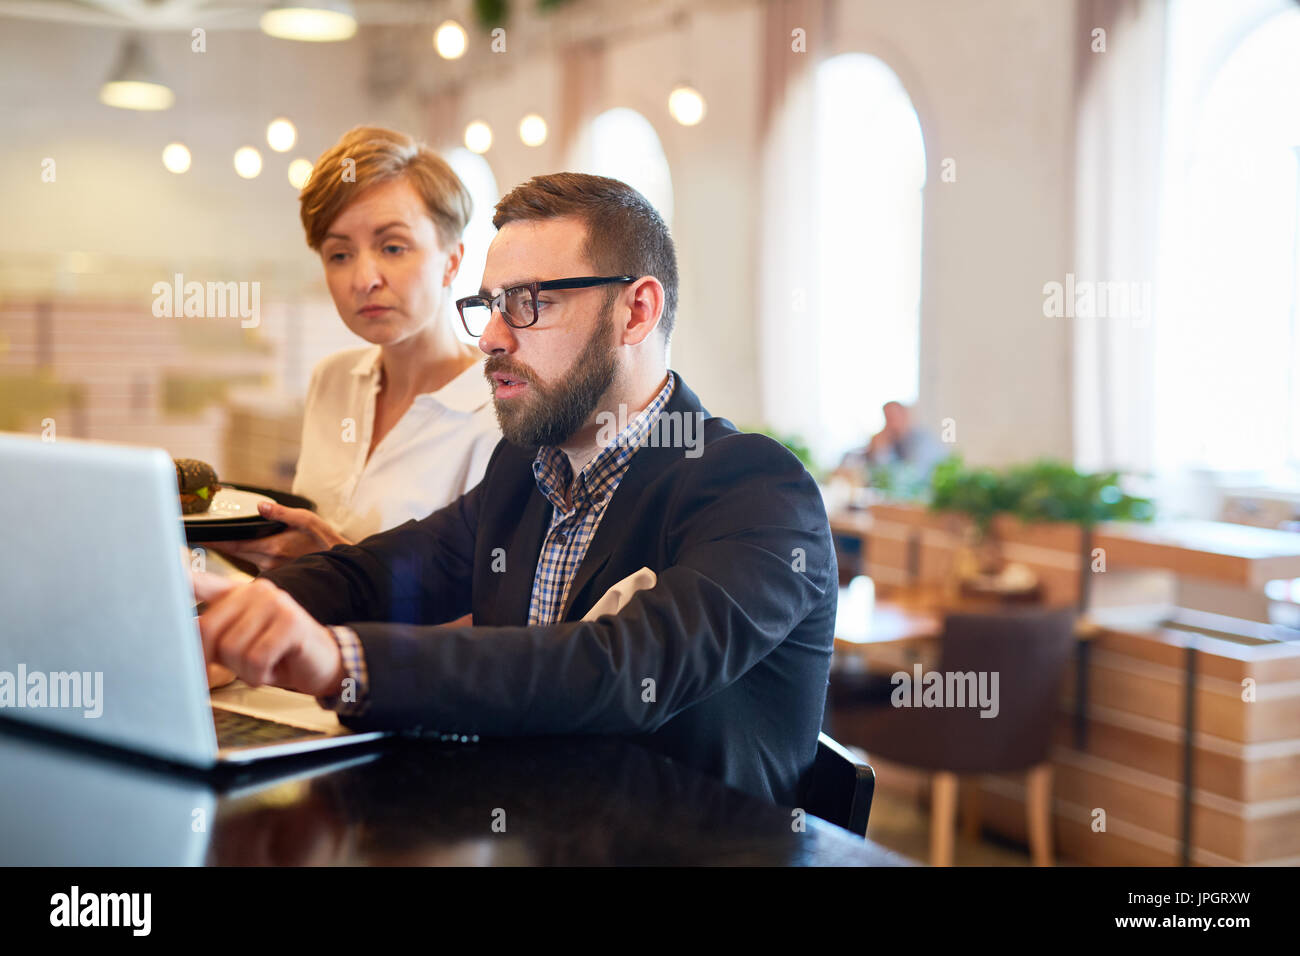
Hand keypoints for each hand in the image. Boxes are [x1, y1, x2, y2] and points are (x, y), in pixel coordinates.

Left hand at [191, 569, 347, 698]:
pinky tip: (273, 668)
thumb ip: (213, 637)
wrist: (322, 664)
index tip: (162, 572)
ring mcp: (276, 603)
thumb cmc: (278, 655)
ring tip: (262, 665)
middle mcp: (256, 590)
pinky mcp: (291, 622)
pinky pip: (256, 659)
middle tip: (234, 668)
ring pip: (233, 648)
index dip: (178, 578)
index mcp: (239, 593)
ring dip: (245, 670)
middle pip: (209, 629)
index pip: (201, 581)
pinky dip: (261, 675)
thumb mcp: (241, 644)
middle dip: (215, 659)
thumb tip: (179, 641)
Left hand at [212, 502, 351, 572]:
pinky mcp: (278, 577)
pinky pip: (256, 568)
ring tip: (227, 544)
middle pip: (236, 554)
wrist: (343, 568)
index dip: (215, 541)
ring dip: (237, 553)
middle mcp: (269, 563)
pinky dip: (250, 561)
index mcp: (273, 548)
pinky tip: (252, 555)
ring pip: (246, 561)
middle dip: (222, 546)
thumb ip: (282, 513)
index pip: (235, 545)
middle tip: (206, 537)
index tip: (200, 537)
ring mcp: (272, 572)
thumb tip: (260, 506)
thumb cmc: (328, 543)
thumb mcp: (308, 521)